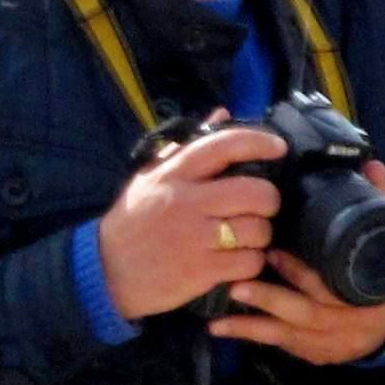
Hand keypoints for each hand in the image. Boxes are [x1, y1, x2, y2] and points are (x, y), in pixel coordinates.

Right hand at [94, 123, 292, 322]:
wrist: (106, 272)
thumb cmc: (132, 221)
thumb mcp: (150, 176)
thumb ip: (186, 147)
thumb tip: (223, 113)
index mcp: (173, 174)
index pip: (224, 146)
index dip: (259, 143)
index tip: (279, 147)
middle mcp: (185, 202)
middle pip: (256, 193)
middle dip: (268, 201)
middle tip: (259, 208)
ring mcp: (194, 238)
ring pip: (257, 230)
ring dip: (259, 236)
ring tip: (245, 238)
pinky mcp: (200, 270)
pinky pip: (249, 262)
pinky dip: (250, 263)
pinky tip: (236, 261)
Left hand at [206, 160, 384, 361]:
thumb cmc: (383, 280)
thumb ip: (379, 205)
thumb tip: (369, 165)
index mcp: (370, 292)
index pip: (339, 286)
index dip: (307, 275)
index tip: (275, 254)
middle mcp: (349, 321)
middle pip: (310, 311)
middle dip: (274, 295)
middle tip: (240, 277)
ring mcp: (328, 340)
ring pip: (289, 331)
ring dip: (255, 316)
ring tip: (228, 297)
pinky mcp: (310, 352)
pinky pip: (277, 344)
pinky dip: (248, 334)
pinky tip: (219, 327)